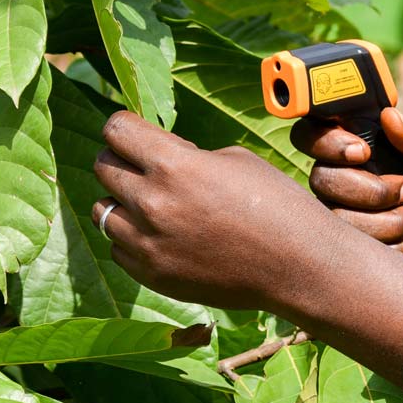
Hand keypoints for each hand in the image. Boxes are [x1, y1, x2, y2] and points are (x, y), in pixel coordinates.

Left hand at [91, 112, 402, 383]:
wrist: (299, 266)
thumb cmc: (278, 205)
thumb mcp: (235, 160)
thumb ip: (186, 155)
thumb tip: (155, 157)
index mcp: (175, 166)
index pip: (116, 130)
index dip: (125, 126)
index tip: (135, 132)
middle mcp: (153, 204)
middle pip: (102, 165)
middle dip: (122, 159)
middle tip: (145, 166)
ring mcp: (148, 244)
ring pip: (102, 210)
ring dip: (123, 201)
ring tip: (154, 204)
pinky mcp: (152, 275)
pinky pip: (118, 247)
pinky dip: (133, 237)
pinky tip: (164, 235)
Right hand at [291, 107, 402, 256]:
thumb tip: (390, 114)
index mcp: (356, 146)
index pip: (311, 135)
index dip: (327, 143)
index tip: (362, 152)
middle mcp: (341, 177)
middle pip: (321, 178)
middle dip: (371, 189)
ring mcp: (341, 211)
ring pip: (338, 216)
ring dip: (388, 220)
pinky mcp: (349, 244)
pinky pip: (352, 244)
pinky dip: (390, 242)